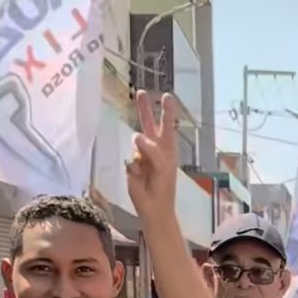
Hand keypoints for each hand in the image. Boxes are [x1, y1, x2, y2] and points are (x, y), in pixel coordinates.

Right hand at [126, 91, 178, 216]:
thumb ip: (151, 149)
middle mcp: (154, 148)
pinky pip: (130, 159)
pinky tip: (139, 177)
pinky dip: (134, 167)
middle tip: (140, 92)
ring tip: (149, 168)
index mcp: (167, 148)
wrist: (153, 205)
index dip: (167, 111)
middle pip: (148, 124)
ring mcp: (142, 155)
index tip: (167, 96)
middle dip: (144, 109)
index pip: (167, 125)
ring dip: (140, 148)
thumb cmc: (163, 185)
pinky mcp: (131, 164)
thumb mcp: (162, 165)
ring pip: (136, 140)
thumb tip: (136, 136)